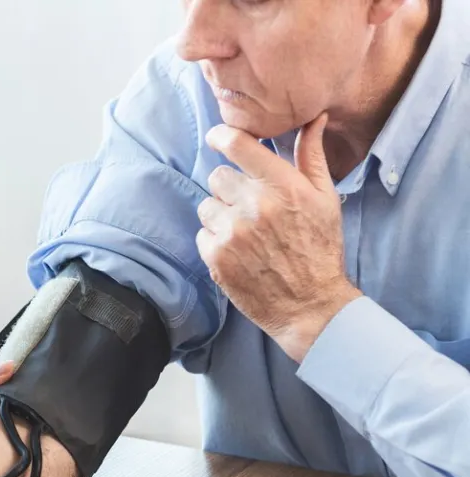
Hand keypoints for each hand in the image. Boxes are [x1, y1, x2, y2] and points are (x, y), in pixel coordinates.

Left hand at [197, 113, 362, 361]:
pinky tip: (239, 252)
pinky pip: (203, 233)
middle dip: (231, 189)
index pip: (238, 144)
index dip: (221, 136)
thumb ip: (311, 156)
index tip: (217, 138)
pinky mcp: (216, 257)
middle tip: (252, 208)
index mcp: (284, 186)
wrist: (311, 305)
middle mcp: (256, 205)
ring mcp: (233, 232)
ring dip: (221, 215)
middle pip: (218, 176)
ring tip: (247, 233)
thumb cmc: (320, 248)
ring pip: (207, 205)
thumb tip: (313, 118)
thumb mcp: (325, 199)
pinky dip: (216, 241)